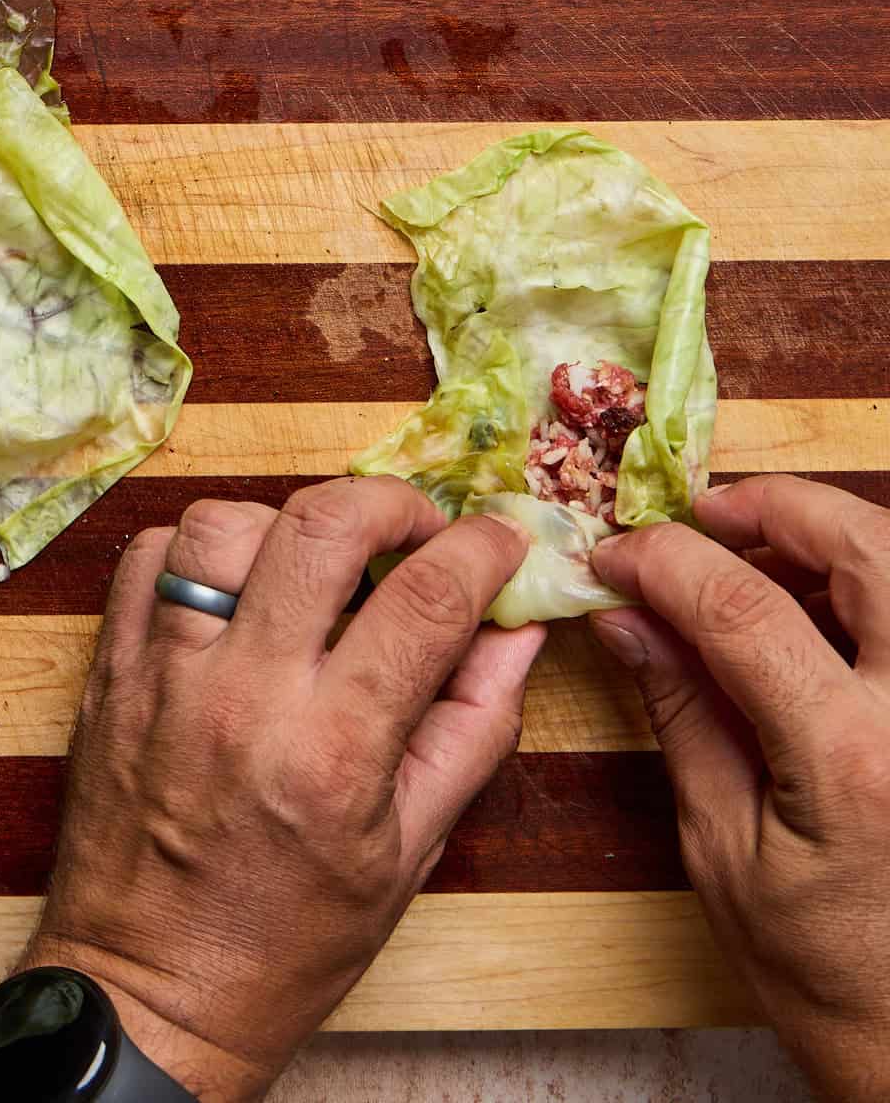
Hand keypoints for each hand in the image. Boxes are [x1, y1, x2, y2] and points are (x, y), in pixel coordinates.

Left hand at [24, 476, 541, 1101]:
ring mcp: (165, 677)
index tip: (499, 542)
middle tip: (416, 529)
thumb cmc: (290, 939)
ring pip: (225, 524)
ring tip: (317, 564)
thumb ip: (473, 729)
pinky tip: (237, 585)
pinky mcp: (110, 673)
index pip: (426, 599)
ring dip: (288, 524)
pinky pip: (147, 558)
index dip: (480, 549)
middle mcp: (245, 696)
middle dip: (392, 502)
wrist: (150, 996)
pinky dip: (201, 549)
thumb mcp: (410, 852)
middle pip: (322, 525)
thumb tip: (520, 632)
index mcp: (334, 751)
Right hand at [589, 475, 889, 1102]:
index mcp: (853, 761)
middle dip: (777, 507)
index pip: (746, 607)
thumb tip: (628, 616)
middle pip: (867, 545)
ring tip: (753, 555)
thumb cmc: (823, 972)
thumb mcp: (724, 851)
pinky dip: (865, 587)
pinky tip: (815, 607)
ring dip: (828, 536)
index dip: (666, 561)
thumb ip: (684, 715)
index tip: (616, 555)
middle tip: (705, 514)